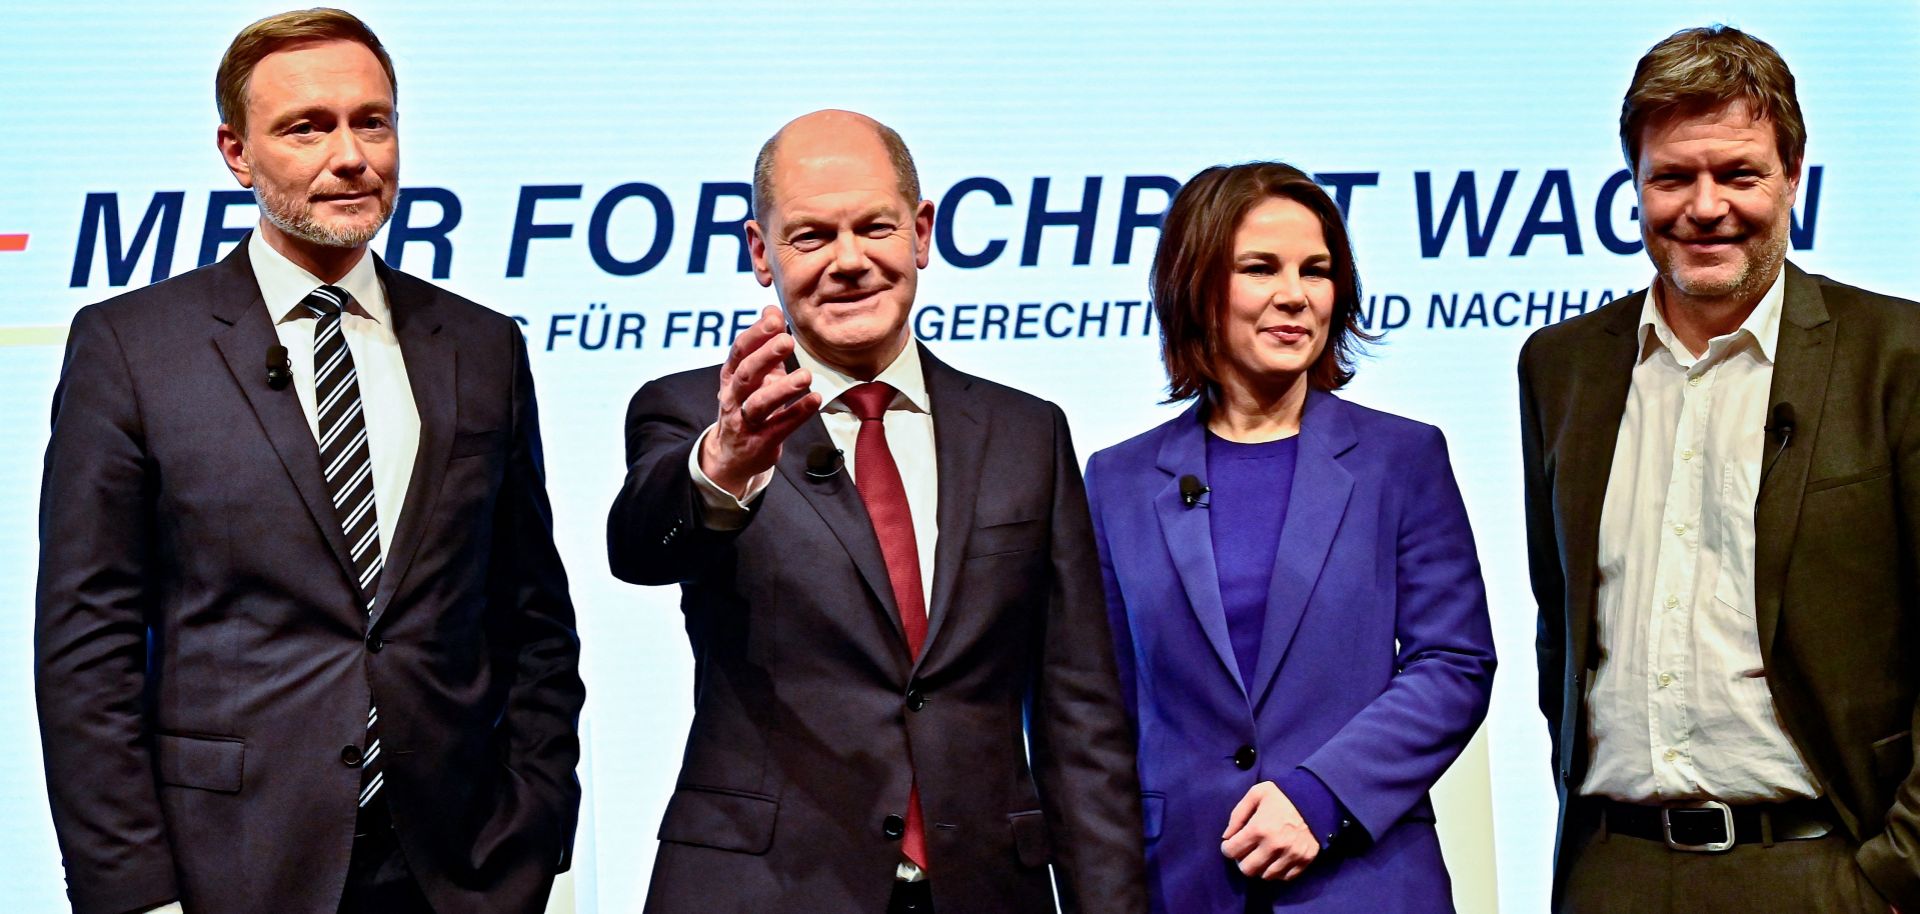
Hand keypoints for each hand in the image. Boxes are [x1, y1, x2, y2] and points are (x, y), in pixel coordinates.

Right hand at [699, 306, 821, 495]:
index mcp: (731, 376)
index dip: (755, 334)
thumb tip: (772, 309)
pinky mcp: (761, 442)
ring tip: (806, 376)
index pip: (739, 351)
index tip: (775, 318)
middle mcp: (733, 397)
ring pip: (759, 403)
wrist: (732, 454)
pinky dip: (797, 413)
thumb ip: (764, 344)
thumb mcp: (754, 374)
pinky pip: (779, 427)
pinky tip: (815, 400)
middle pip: (746, 374)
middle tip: (787, 341)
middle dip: (765, 356)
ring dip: (782, 388)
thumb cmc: (748, 404)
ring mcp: (745, 421)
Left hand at [1221, 780, 1319, 880]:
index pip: (1232, 852)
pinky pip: (1284, 877)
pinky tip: (1276, 859)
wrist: (1317, 800)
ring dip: (1260, 867)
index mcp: (1259, 828)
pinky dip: (1277, 871)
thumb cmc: (1283, 796)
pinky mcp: (1304, 861)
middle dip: (1242, 861)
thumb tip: (1227, 836)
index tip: (1231, 844)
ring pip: (1265, 876)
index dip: (1227, 848)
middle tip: (1245, 852)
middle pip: (1247, 869)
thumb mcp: (1256, 794)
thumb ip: (1238, 814)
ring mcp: (1291, 855)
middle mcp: (1274, 846)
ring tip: (1261, 855)